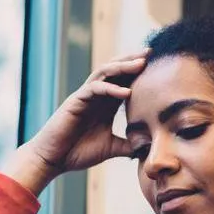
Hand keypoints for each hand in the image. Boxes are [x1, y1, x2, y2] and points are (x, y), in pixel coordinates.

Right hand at [28, 50, 148, 175]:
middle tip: (151, 53)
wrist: (54, 160)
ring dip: (123, 67)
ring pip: (105, 73)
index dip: (140, 73)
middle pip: (116, 70)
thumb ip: (128, 145)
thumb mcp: (111, 148)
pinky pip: (94, 88)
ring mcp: (85, 96)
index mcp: (106, 104)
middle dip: (133, 60)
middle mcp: (96, 96)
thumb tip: (147, 148)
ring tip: (141, 63)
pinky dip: (110, 88)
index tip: (159, 66)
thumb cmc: (78, 152)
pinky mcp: (75, 101)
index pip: (125, 82)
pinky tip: (126, 92)